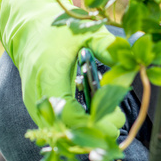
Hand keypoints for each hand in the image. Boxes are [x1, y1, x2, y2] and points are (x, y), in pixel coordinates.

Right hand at [0, 0, 123, 134]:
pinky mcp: (36, 106)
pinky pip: (54, 125)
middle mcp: (37, 95)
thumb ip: (108, 48)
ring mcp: (34, 103)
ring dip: (84, 131)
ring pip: (58, 132)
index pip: (69, 115)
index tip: (116, 120)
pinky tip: (94, 118)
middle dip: (92, 132)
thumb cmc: (59, 29)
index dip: (93, 124)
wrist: (28, 27)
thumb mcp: (86, 32)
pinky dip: (74, 126)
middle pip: (63, 130)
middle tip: (117, 124)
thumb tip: (132, 63)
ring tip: (109, 122)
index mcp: (49, 77)